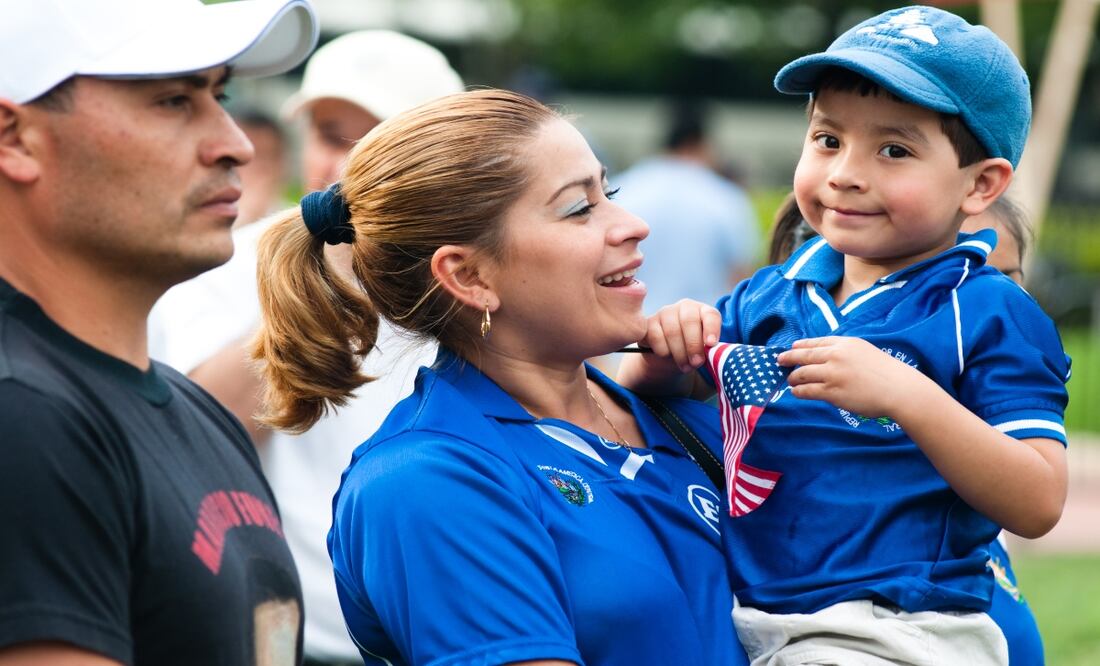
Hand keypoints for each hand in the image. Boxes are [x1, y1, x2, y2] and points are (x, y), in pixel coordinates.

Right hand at [617, 300, 721, 395]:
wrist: (669, 355)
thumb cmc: (692, 351)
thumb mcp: (705, 350)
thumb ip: (711, 350)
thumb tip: (715, 356)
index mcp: (703, 311)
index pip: (710, 315)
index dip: (711, 329)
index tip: (711, 345)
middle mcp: (684, 307)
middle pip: (689, 321)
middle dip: (693, 345)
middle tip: (696, 363)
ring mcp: (665, 312)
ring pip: (672, 331)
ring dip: (679, 353)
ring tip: (685, 367)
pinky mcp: (648, 322)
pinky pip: (655, 336)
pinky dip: (663, 350)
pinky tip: (667, 356)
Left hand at [777, 336, 928, 417]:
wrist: (899, 389)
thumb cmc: (886, 372)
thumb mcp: (864, 351)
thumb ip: (844, 352)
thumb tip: (824, 357)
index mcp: (845, 343)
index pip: (816, 342)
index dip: (801, 345)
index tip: (792, 347)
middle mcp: (836, 355)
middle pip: (804, 355)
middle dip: (788, 358)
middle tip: (779, 360)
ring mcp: (832, 374)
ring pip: (802, 374)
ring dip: (793, 377)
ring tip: (789, 380)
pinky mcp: (832, 392)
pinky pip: (807, 390)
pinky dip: (798, 391)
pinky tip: (795, 392)